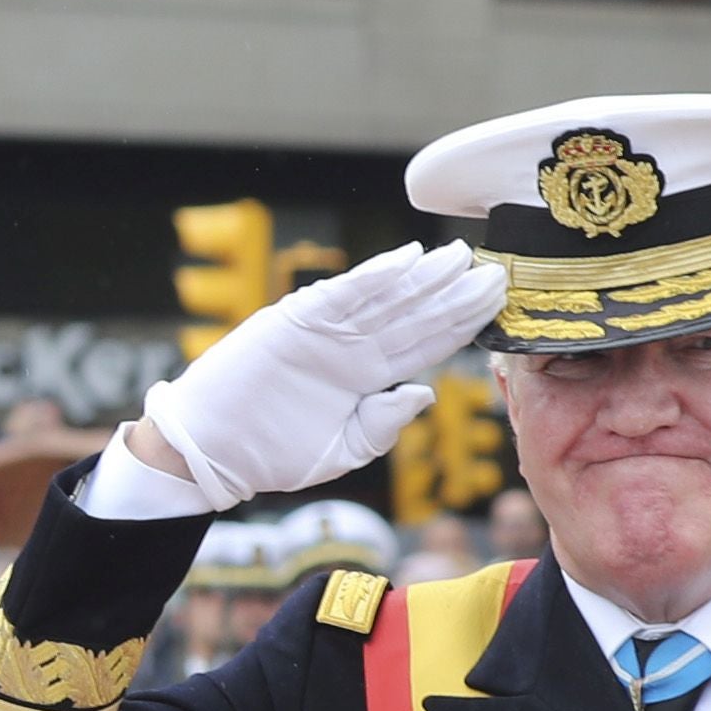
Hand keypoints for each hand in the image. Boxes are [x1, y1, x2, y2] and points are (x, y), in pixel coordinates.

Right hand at [130, 244, 511, 503]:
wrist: (214, 450)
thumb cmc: (272, 455)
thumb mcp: (341, 450)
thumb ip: (382, 423)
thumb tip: (422, 392)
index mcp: (367, 379)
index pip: (426, 345)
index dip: (462, 325)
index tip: (497, 306)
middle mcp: (353, 349)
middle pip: (416, 316)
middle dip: (456, 294)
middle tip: (497, 271)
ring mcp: (327, 332)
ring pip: (388, 298)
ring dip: (425, 277)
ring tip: (461, 256)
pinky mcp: (298, 320)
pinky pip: (344, 294)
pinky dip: (375, 276)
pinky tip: (408, 260)